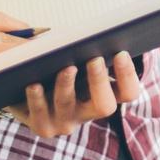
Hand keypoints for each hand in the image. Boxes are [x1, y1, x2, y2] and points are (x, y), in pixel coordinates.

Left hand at [18, 53, 140, 141]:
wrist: (30, 92)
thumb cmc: (59, 69)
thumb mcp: (77, 60)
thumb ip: (88, 50)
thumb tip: (93, 33)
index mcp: (105, 95)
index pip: (128, 92)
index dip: (128, 75)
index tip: (120, 53)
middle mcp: (89, 113)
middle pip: (105, 106)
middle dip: (100, 81)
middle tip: (94, 59)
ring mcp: (66, 122)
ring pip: (69, 105)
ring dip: (67, 85)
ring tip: (66, 67)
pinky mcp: (43, 126)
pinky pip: (40, 115)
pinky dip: (37, 99)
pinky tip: (34, 84)